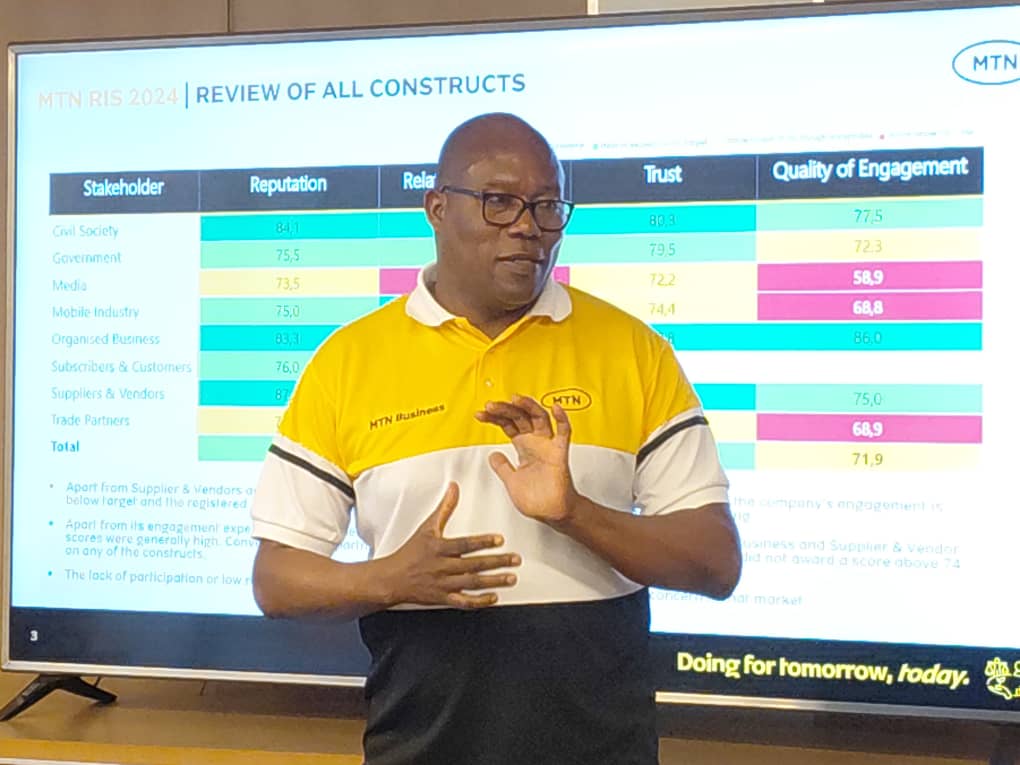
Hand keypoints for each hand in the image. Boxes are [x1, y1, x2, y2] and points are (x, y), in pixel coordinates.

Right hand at [382, 482, 519, 608]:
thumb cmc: (410, 552)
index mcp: (439, 548)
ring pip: (472, 583)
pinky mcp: (443, 598)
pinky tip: (493, 597)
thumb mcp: (427, 527)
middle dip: (497, 562)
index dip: (482, 542)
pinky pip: (463, 601)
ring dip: (493, 581)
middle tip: (515, 560)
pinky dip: (479, 601)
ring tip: (511, 578)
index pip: (464, 545)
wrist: (392, 579)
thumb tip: (454, 488)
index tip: (499, 540)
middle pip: (473, 565)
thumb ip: (444, 508)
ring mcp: (443, 584)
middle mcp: (442, 567)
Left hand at [475, 394, 578, 524]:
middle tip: (491, 405)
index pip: (508, 424)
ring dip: (527, 406)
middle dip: (504, 409)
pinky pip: (564, 433)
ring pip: (539, 418)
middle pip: (520, 417)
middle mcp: (536, 443)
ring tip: (515, 398)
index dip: (494, 417)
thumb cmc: (537, 500)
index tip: (481, 414)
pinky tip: (555, 408)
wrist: (552, 513)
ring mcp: (548, 446)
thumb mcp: (511, 481)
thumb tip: (492, 455)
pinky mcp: (559, 454)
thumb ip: (502, 467)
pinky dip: (562, 419)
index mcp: (524, 447)